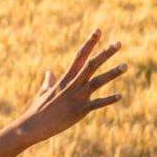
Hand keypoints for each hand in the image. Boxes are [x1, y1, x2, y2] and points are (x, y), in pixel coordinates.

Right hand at [11, 28, 125, 144]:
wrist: (31, 126)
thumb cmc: (37, 110)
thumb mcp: (43, 92)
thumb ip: (49, 81)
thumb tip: (49, 72)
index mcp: (65, 79)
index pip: (79, 55)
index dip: (90, 42)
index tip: (98, 30)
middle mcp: (72, 85)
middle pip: (91, 65)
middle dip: (105, 53)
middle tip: (119, 43)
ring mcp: (76, 97)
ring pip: (97, 82)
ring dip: (112, 73)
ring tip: (125, 66)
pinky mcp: (79, 111)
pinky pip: (97, 104)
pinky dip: (109, 100)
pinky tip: (120, 96)